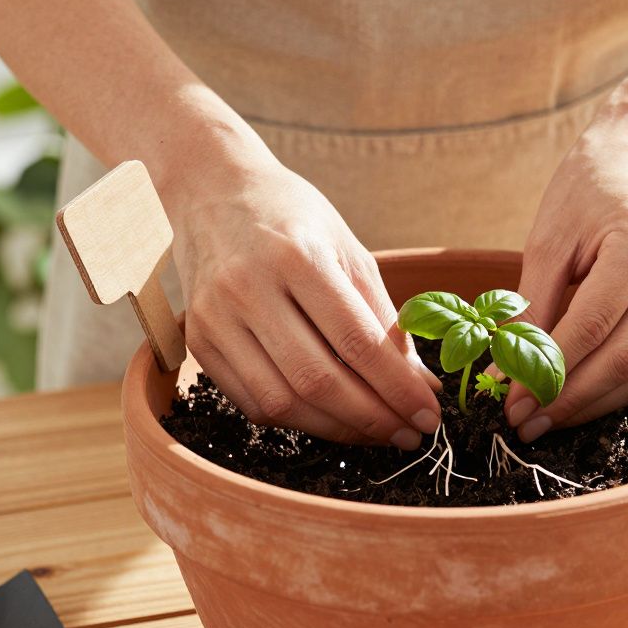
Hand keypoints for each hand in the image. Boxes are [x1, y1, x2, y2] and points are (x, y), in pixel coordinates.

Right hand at [164, 154, 440, 448]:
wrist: (212, 192)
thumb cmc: (292, 218)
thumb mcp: (348, 250)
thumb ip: (384, 319)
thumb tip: (421, 386)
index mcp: (296, 257)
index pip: (356, 342)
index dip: (398, 388)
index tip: (430, 415)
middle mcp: (248, 289)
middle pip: (317, 379)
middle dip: (373, 418)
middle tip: (410, 435)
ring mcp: (215, 319)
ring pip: (281, 402)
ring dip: (337, 429)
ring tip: (376, 432)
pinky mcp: (198, 342)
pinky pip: (252, 403)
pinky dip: (298, 422)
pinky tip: (332, 419)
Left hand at [502, 120, 627, 440]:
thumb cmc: (591, 185)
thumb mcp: (549, 236)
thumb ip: (531, 305)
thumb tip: (506, 371)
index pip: (592, 325)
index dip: (550, 372)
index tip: (512, 402)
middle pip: (626, 357)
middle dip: (570, 400)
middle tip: (525, 425)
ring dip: (594, 404)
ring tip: (547, 421)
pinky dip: (617, 388)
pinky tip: (580, 400)